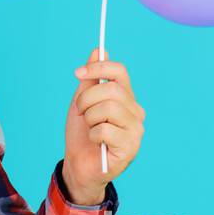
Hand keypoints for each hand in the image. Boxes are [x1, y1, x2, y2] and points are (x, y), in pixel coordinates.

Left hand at [62, 48, 144, 204]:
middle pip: (111, 89)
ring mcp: (136, 130)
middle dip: (86, 99)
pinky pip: (104, 130)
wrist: (78, 164)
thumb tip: (99, 50)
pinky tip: (95, 142)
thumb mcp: (82, 101)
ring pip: (108, 109)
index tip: (77, 73)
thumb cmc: (82, 133)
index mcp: (126, 98)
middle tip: (80, 112)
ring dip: (89, 118)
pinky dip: (92, 135)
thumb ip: (91, 78)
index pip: (119, 72)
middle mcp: (136, 112)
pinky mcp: (130, 148)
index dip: (98, 68)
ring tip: (89, 128)